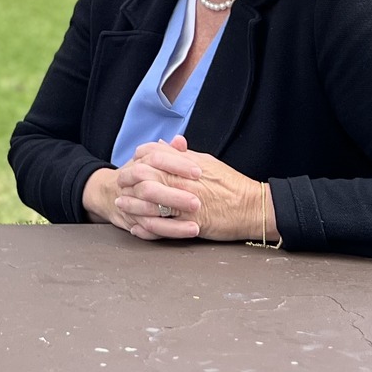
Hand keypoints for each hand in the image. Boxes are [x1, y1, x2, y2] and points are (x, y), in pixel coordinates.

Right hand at [84, 145, 204, 240]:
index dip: (177, 164)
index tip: (198, 171)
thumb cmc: (138, 176)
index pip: (156, 158)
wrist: (110, 193)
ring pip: (148, 213)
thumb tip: (180, 141)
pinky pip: (148, 230)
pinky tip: (184, 233)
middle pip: (149, 188)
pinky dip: (166, 232)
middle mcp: (131, 183)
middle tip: (197, 202)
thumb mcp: (150, 159)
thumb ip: (168, 151)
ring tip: (195, 226)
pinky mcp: (132, 221)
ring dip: (173, 222)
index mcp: (138, 163)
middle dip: (174, 196)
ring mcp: (130, 204)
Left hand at [132, 137, 275, 242]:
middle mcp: (182, 182)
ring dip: (133, 205)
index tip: (131, 164)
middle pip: (145, 178)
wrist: (252, 207)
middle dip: (129, 182)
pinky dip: (147, 227)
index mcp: (185, 164)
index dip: (137, 160)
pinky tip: (138, 227)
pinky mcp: (190, 224)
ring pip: (150, 203)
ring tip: (123, 206)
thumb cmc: (232, 184)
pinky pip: (163, 226)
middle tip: (119, 186)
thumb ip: (182, 155)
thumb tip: (165, 144)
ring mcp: (185, 203)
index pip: (152, 156)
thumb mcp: (206, 162)